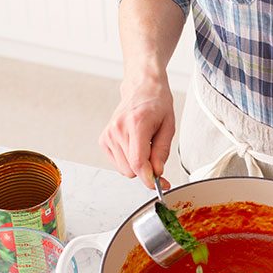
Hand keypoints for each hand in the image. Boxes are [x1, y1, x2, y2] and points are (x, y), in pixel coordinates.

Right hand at [99, 74, 174, 188]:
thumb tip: (158, 172)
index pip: (138, 162)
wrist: (141, 87)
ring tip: (144, 145)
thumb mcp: (169, 126)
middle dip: (146, 170)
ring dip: (137, 165)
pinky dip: (128, 161)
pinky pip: (118, 164)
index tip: (160, 184)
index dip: (149, 178)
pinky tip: (134, 146)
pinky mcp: (104, 139)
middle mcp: (118, 129)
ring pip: (124, 170)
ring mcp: (109, 134)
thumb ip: (162, 151)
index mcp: (136, 124)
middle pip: (131, 170)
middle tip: (155, 157)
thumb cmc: (157, 104)